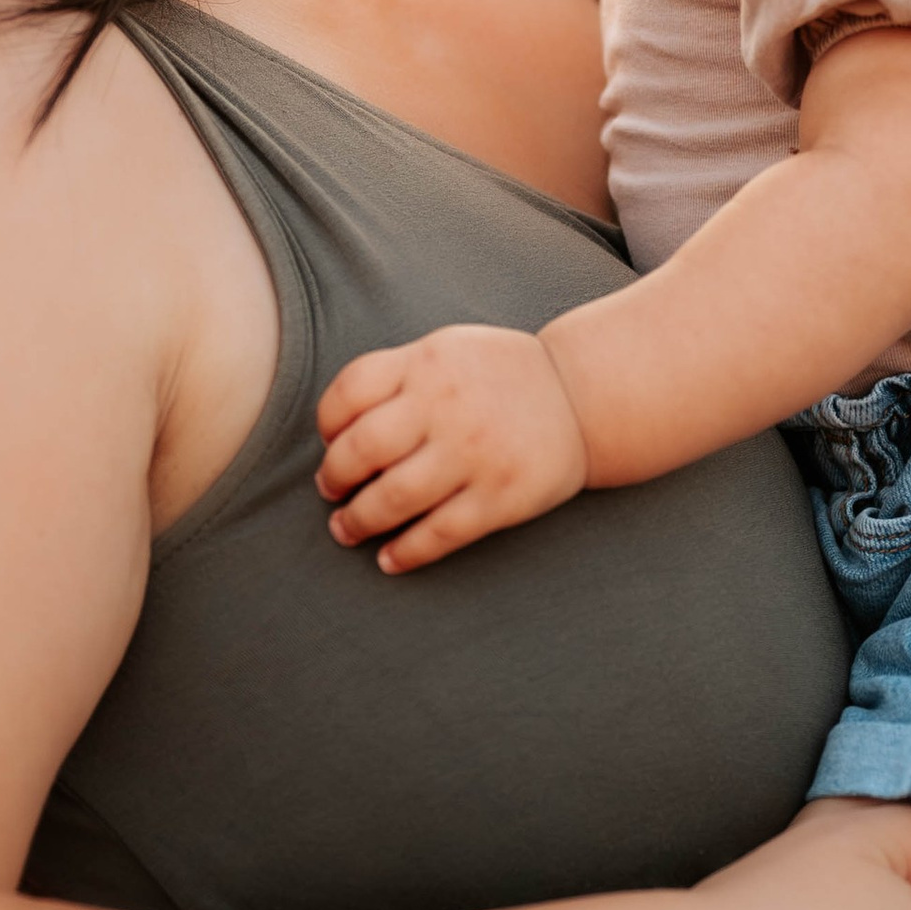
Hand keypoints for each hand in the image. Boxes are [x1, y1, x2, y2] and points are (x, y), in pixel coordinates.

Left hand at [314, 323, 588, 571]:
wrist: (583, 395)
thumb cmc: (499, 376)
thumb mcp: (448, 350)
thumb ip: (396, 377)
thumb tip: (333, 433)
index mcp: (428, 361)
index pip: (350, 393)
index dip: (327, 424)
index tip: (329, 444)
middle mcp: (447, 404)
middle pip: (361, 450)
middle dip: (335, 478)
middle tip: (332, 492)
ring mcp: (475, 453)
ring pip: (392, 499)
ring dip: (357, 521)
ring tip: (346, 529)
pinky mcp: (501, 497)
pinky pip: (438, 534)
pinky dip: (405, 553)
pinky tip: (389, 559)